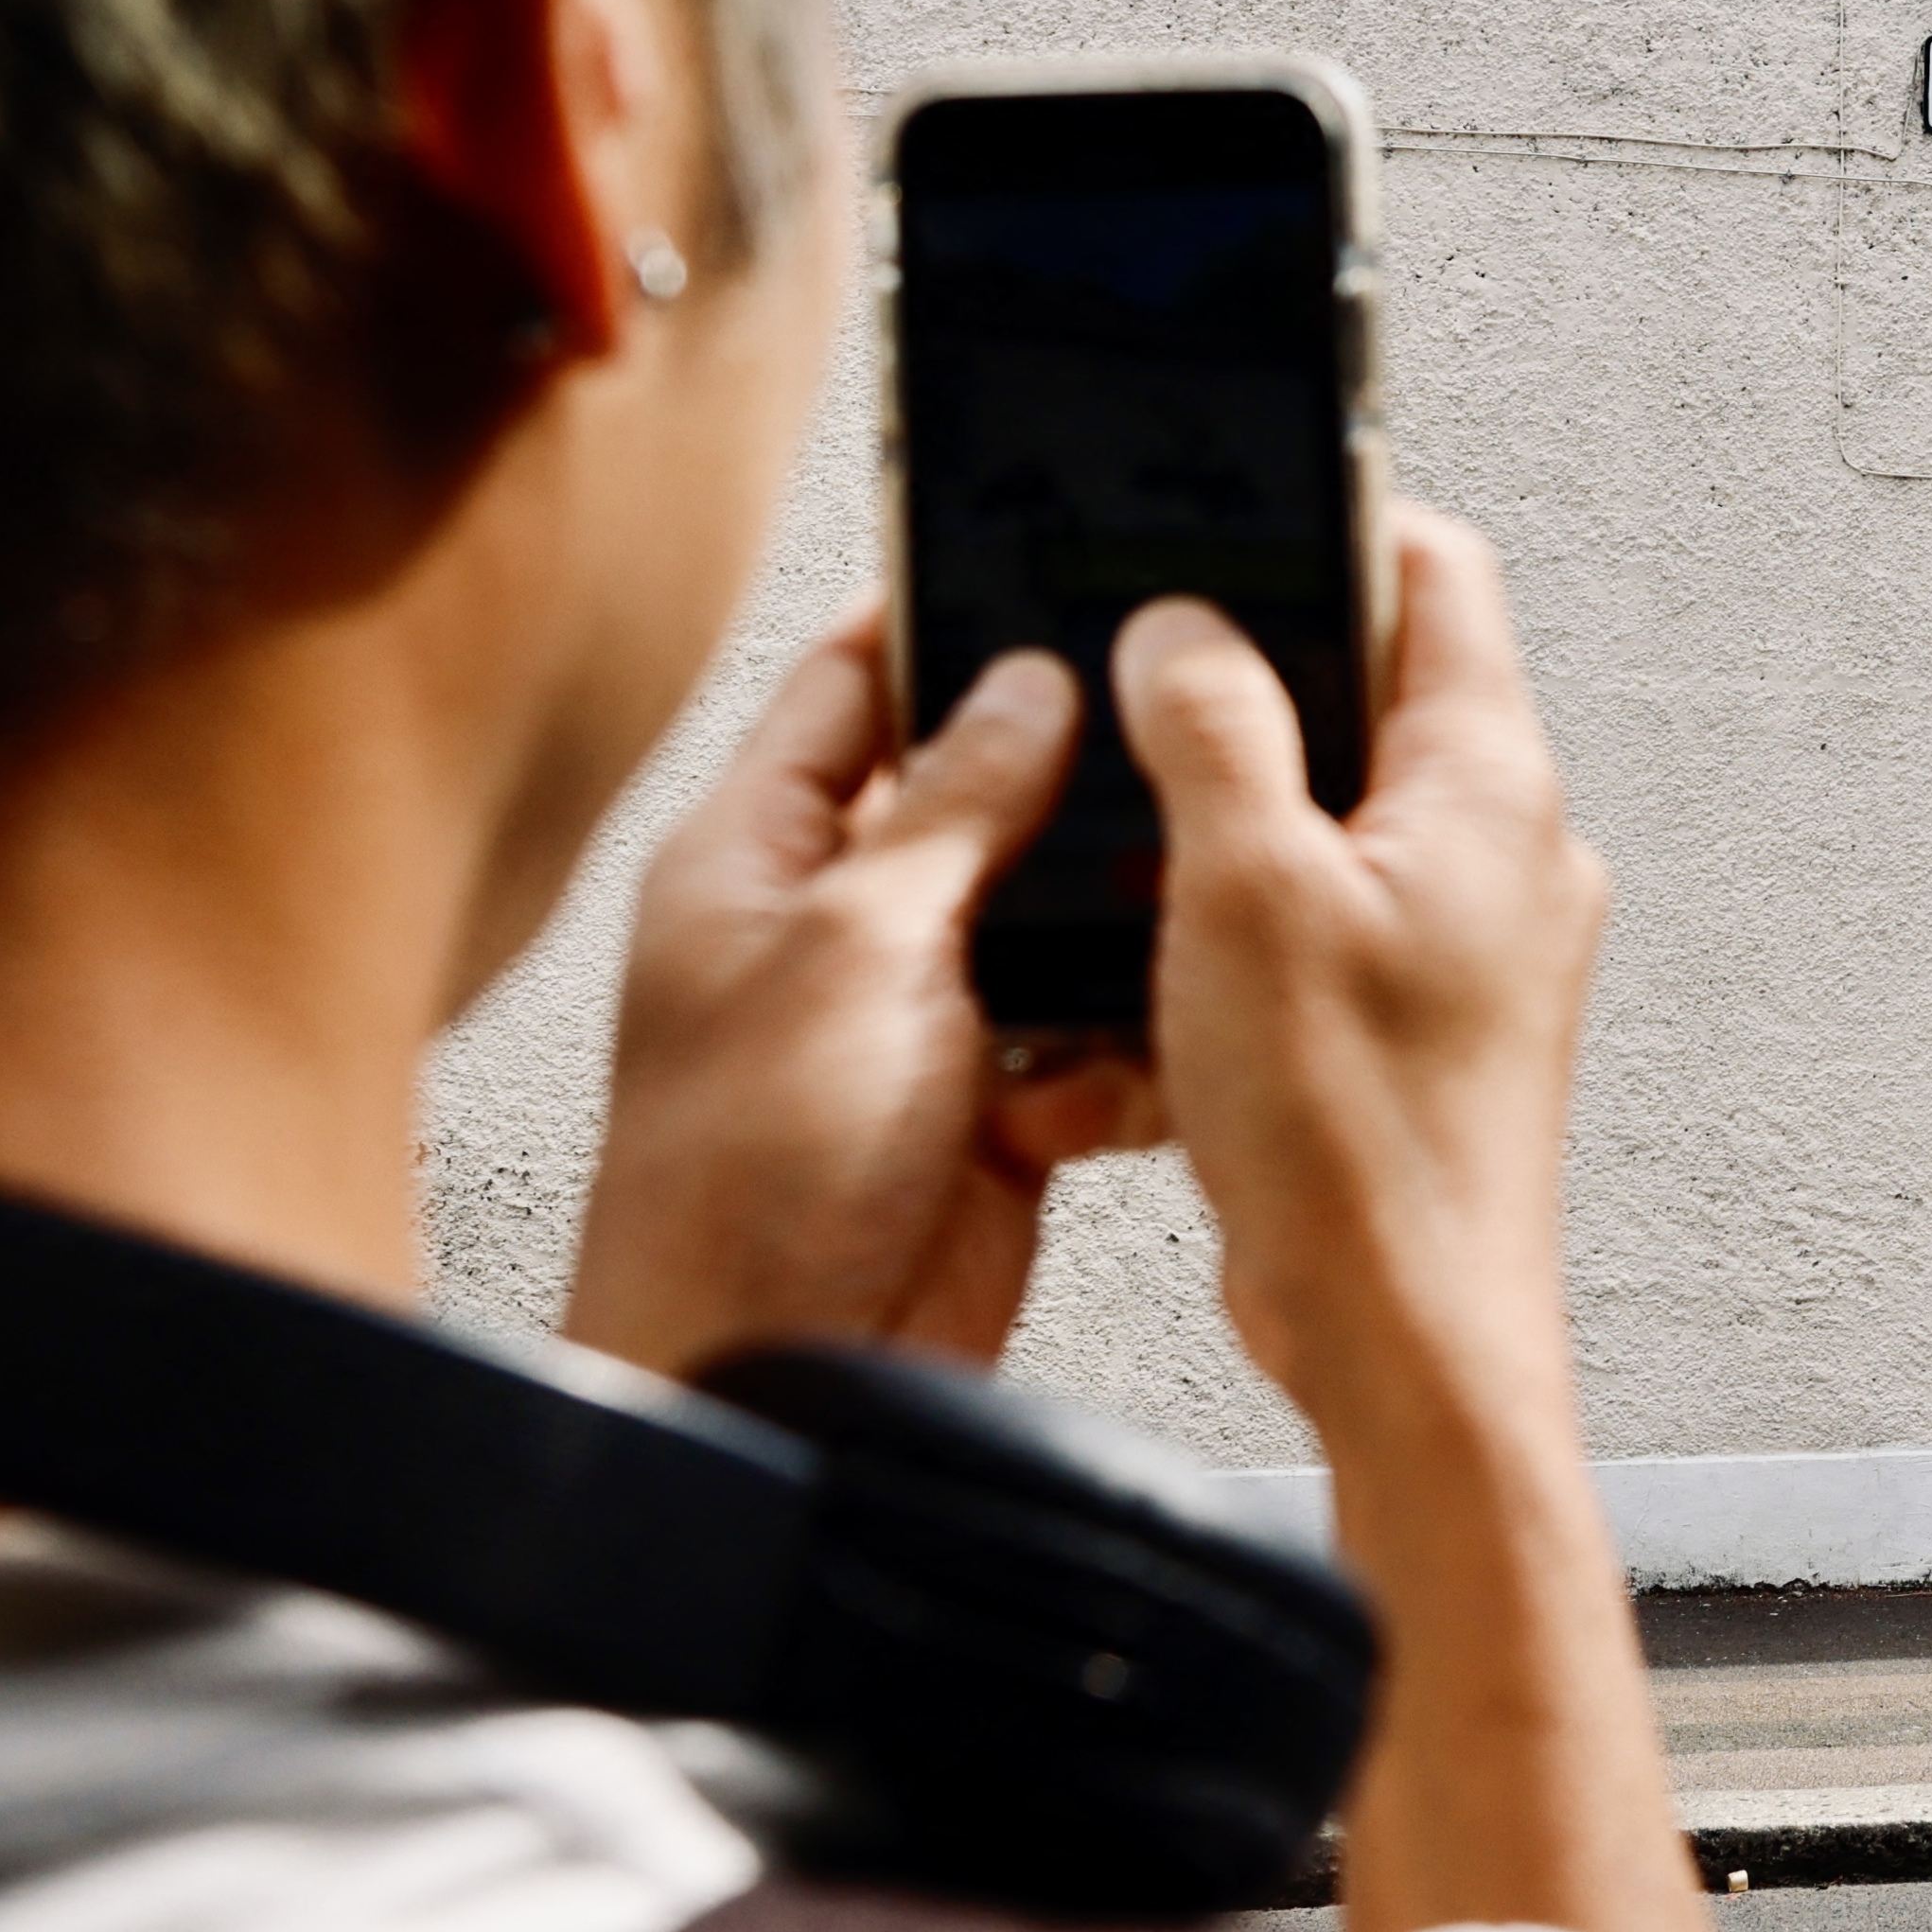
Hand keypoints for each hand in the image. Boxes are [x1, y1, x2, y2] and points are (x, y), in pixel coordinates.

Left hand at [567, 618, 1152, 1381]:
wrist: (772, 1378)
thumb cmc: (745, 1184)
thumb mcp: (858, 950)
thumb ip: (955, 807)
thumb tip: (1024, 683)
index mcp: (751, 860)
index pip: (845, 686)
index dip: (937, 613)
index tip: (1041, 553)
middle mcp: (828, 928)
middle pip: (969, 793)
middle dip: (1066, 770)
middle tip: (1168, 715)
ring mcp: (911, 1020)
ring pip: (1045, 912)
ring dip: (1110, 911)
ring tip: (1185, 877)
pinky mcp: (985, 1110)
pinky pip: (1085, 1031)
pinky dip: (1130, 1031)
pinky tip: (1163, 1028)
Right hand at [1119, 512, 1604, 1457]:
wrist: (1404, 1339)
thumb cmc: (1357, 1139)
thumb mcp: (1244, 886)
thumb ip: (1213, 730)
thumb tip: (1184, 628)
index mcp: (1489, 785)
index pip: (1434, 574)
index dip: (1329, 522)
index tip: (1231, 508)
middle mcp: (1503, 852)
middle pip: (1377, 690)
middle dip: (1253, 676)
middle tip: (1142, 670)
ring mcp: (1468, 943)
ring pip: (1334, 816)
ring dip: (1230, 813)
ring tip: (1134, 830)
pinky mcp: (1418, 1026)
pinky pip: (1320, 925)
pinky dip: (1236, 920)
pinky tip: (1156, 956)